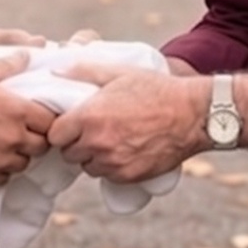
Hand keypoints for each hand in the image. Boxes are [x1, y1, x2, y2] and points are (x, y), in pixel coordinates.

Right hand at [0, 52, 50, 185]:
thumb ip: (7, 62)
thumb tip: (28, 54)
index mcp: (16, 111)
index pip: (50, 120)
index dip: (46, 117)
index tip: (38, 114)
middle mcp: (12, 139)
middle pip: (42, 145)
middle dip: (36, 137)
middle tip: (24, 128)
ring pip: (24, 163)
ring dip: (19, 154)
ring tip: (6, 142)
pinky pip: (4, 177)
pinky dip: (1, 168)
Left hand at [47, 67, 204, 183]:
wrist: (192, 115)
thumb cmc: (157, 90)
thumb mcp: (119, 73)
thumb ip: (84, 71)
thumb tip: (57, 71)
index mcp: (89, 117)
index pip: (55, 135)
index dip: (62, 130)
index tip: (71, 124)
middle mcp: (97, 143)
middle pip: (68, 154)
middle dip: (76, 144)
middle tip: (92, 131)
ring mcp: (112, 163)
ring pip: (88, 167)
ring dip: (93, 157)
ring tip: (110, 141)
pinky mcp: (128, 176)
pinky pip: (108, 176)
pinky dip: (112, 167)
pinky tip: (125, 151)